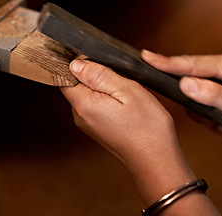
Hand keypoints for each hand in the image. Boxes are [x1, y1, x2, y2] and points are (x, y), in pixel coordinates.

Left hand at [60, 59, 175, 164]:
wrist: (155, 158)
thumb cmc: (147, 126)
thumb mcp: (127, 91)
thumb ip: (99, 75)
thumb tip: (75, 64)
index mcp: (84, 104)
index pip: (65, 75)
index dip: (80, 63)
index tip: (101, 63)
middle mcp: (80, 116)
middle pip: (77, 84)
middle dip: (95, 75)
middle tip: (120, 79)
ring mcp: (88, 124)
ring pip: (88, 94)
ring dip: (104, 88)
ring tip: (125, 95)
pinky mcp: (97, 128)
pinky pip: (96, 105)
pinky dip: (108, 100)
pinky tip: (125, 105)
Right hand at [141, 50, 221, 137]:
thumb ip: (212, 95)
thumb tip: (183, 84)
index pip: (190, 64)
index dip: (166, 62)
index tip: (145, 57)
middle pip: (192, 85)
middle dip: (203, 110)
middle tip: (220, 123)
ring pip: (200, 101)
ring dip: (214, 120)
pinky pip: (209, 108)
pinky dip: (219, 122)